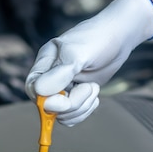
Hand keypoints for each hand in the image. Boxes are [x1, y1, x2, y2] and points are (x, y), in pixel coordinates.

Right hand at [25, 0, 152, 125]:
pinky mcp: (78, 94)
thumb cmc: (97, 39)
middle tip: (90, 87)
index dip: (46, 100)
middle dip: (71, 104)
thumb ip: (59, 74)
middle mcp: (52, 77)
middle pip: (49, 106)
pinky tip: (94, 94)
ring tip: (94, 87)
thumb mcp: (78, 54)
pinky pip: (74, 114)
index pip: (33, 88)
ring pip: (63, 113)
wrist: (119, 36)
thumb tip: (39, 91)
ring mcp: (65, 87)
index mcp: (45, 63)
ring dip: (82, 106)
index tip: (65, 101)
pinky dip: (86, 109)